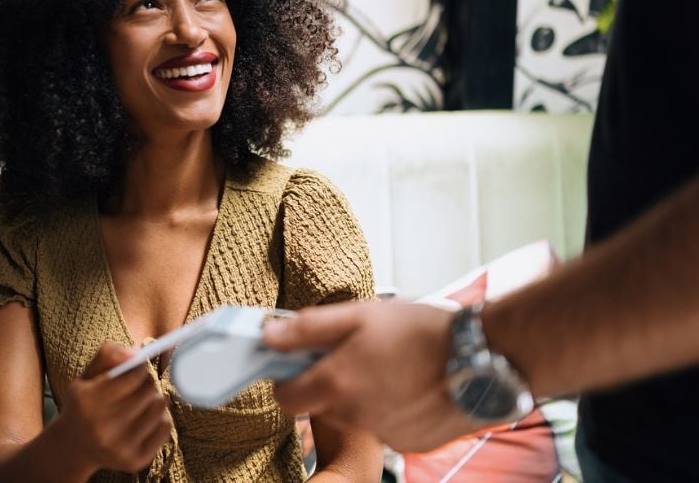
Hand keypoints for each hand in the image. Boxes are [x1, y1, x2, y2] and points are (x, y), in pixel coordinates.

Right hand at [52, 342, 172, 473]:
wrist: (73, 448)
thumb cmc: (83, 405)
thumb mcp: (85, 376)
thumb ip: (107, 355)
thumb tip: (136, 352)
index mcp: (88, 402)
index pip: (133, 376)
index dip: (140, 367)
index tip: (137, 367)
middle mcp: (103, 428)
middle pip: (149, 390)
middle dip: (147, 382)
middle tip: (138, 385)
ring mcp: (121, 448)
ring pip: (159, 407)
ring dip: (154, 398)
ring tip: (140, 401)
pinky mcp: (135, 461)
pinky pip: (165, 427)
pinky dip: (159, 418)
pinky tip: (144, 418)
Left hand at [262, 301, 483, 452]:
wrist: (488, 356)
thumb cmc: (425, 331)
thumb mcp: (360, 315)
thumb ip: (308, 327)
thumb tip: (269, 334)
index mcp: (336, 386)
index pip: (286, 399)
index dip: (289, 379)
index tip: (301, 364)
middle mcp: (356, 417)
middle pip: (323, 406)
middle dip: (332, 382)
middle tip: (358, 353)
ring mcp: (385, 434)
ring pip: (357, 415)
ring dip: (363, 394)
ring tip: (393, 365)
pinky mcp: (412, 443)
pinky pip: (388, 426)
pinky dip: (393, 408)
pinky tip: (413, 384)